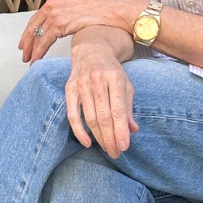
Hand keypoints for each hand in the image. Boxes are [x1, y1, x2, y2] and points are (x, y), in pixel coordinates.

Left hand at [18, 0, 142, 62]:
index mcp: (56, 1)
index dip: (29, 32)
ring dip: (31, 49)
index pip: (36, 18)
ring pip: (37, 35)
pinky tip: (37, 59)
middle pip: (33, 26)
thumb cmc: (101, 11)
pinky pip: (44, 40)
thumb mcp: (79, 10)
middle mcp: (53, 5)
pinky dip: (38, 51)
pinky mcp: (60, 23)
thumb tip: (63, 26)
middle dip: (26, 42)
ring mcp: (55, 13)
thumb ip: (68, 16)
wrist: (113, 9)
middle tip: (24, 54)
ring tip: (29, 60)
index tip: (25, 43)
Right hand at [64, 39, 138, 157]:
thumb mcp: (125, 85)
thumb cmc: (111, 70)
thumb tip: (132, 130)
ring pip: (89, 118)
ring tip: (107, 149)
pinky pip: (72, 115)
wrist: (92, 49)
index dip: (121, 130)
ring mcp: (82, 84)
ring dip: (98, 137)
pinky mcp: (69, 88)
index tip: (124, 146)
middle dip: (110, 138)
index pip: (118, 110)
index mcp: (115, 78)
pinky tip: (87, 143)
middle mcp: (97, 80)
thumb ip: (128, 107)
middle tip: (116, 153)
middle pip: (103, 117)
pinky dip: (79, 131)